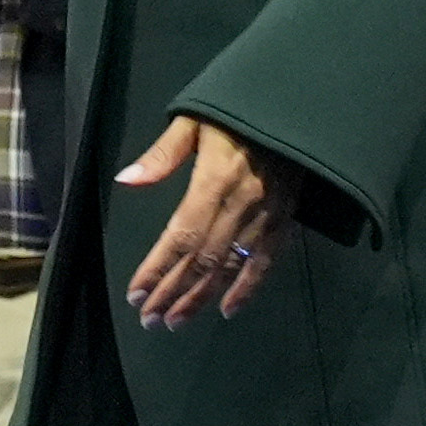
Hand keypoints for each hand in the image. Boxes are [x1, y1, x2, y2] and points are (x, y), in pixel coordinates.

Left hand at [116, 115, 302, 327]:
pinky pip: (266, 260)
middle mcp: (241, 204)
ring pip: (230, 266)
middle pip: (202, 259)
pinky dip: (247, 288)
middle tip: (150, 319)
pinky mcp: (285, 219)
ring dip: (201, 297)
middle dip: (173, 292)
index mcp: (214, 180)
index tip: (137, 294)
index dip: (158, 268)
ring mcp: (266, 215)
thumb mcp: (194, 120)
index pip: (180, 236)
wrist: (299, 103)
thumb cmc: (237, 110)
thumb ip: (162, 155)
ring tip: (175, 322)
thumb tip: (126, 180)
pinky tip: (227, 310)